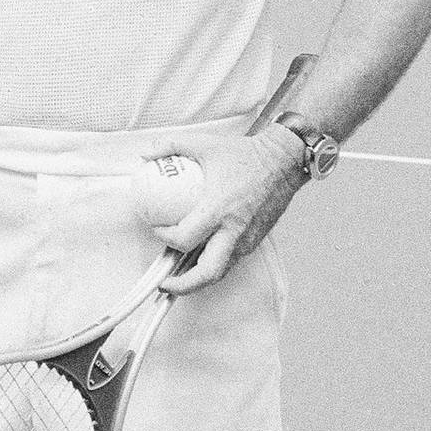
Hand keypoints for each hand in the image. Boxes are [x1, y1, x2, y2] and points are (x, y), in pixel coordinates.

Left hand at [141, 129, 304, 293]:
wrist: (282, 161)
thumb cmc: (247, 155)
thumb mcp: (203, 144)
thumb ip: (170, 147)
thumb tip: (147, 155)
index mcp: (218, 209)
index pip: (184, 239)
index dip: (165, 239)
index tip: (157, 229)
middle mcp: (234, 230)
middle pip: (207, 272)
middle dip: (184, 285)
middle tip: (165, 283)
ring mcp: (246, 239)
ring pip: (221, 272)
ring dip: (198, 280)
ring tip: (179, 278)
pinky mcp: (254, 241)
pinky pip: (231, 261)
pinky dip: (213, 265)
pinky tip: (199, 258)